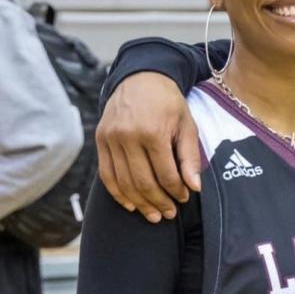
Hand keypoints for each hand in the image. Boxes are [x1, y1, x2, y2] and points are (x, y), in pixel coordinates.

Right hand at [97, 71, 200, 220]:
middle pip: (143, 182)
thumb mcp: (186, 125)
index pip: (166, 174)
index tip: (184, 199)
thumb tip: (194, 188)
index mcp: (153, 132)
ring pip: (124, 182)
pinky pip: (106, 174)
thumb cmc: (168, 104)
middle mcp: (128, 136)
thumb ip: (190, 157)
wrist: (141, 78)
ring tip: (152, 215)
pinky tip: (130, 204)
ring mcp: (111, 138)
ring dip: (139, 203)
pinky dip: (117, 193)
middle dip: (158, 202)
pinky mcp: (100, 139)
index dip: (176, 191)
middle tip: (168, 214)